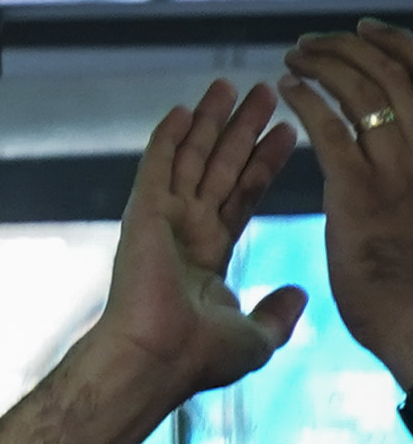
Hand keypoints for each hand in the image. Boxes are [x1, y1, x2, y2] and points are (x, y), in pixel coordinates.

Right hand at [90, 82, 304, 403]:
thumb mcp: (256, 335)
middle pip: (221, 167)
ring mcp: (162, 221)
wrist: (158, 357)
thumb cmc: (199, 356)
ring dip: (211, 121)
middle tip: (261, 92)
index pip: (243, 195)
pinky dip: (168, 137)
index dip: (265, 163)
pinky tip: (182, 109)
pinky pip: (158, 166)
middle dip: (242, 129)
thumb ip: (277, 312)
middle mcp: (185, 231)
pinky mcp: (144, 214)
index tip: (285, 132)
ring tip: (231, 86)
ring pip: (194, 158)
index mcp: (207, 255)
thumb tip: (299, 292)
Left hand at [276, 21, 412, 391]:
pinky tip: (288, 90)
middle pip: (394, 75)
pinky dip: (308, 103)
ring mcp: (399, 169)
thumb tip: (395, 140)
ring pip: (363, 93)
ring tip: (295, 58)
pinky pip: (332, 131)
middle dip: (352, 48)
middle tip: (314, 42)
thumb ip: (410, 164)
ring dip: (325, 66)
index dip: (397, 45)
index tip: (366, 30)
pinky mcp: (360, 191)